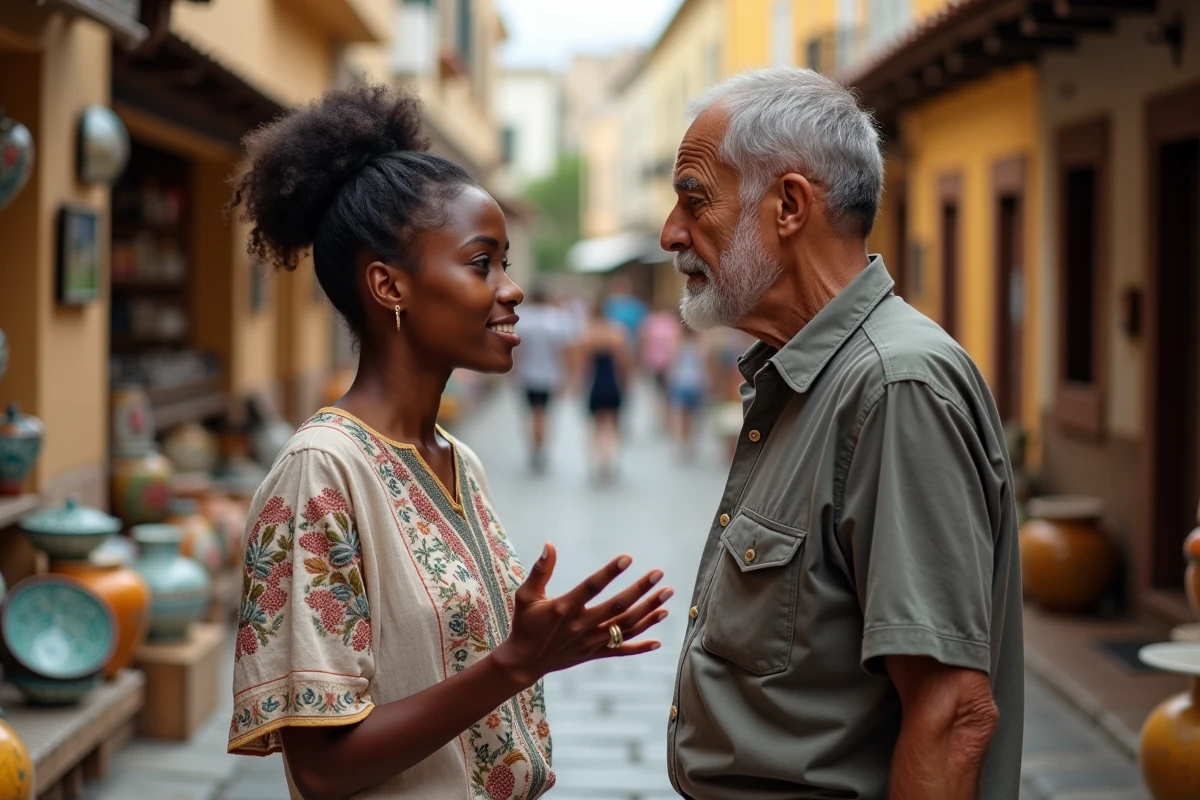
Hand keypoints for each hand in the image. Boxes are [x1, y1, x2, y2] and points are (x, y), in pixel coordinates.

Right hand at [492, 544, 671, 688]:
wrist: (524, 661)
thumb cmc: (525, 624)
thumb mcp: (526, 596)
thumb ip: (540, 571)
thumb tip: (549, 545)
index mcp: (565, 608)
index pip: (592, 587)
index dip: (609, 573)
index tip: (628, 558)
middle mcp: (581, 626)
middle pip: (617, 608)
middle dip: (640, 590)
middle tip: (659, 574)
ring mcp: (590, 642)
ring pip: (625, 628)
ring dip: (649, 613)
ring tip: (667, 596)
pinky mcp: (594, 654)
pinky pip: (621, 651)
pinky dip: (641, 647)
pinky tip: (659, 640)